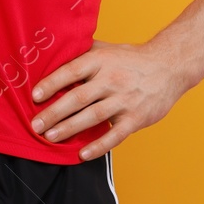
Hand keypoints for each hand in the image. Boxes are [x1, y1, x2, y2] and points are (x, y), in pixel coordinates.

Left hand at [29, 38, 191, 159]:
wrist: (170, 67)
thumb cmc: (131, 59)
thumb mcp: (106, 49)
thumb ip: (82, 52)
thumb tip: (52, 53)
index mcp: (101, 61)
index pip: (71, 71)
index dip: (52, 83)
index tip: (34, 96)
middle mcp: (111, 80)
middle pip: (78, 97)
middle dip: (54, 113)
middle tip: (35, 125)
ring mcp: (124, 100)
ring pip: (93, 117)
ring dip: (69, 128)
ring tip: (50, 138)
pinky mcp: (136, 118)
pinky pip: (115, 135)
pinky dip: (98, 146)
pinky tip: (82, 154)